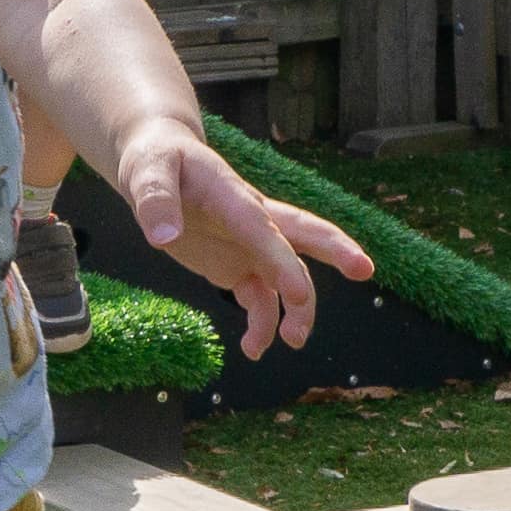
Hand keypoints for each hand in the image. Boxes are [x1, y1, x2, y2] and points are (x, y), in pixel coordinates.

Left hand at [110, 124, 370, 356]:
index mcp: (234, 197)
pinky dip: (262, 325)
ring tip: (292, 341)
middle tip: (365, 269)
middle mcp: (253, 221)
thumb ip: (154, 201)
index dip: (282, 259)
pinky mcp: (238, 266)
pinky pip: (260, 299)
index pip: (263, 229)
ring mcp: (250, 245)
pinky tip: (253, 350)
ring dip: (297, 310)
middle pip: (304, 236)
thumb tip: (163, 238)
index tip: (298, 290)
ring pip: (288, 278)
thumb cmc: (157, 160)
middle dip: (336, 251)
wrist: (158, 163)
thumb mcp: (146, 172)